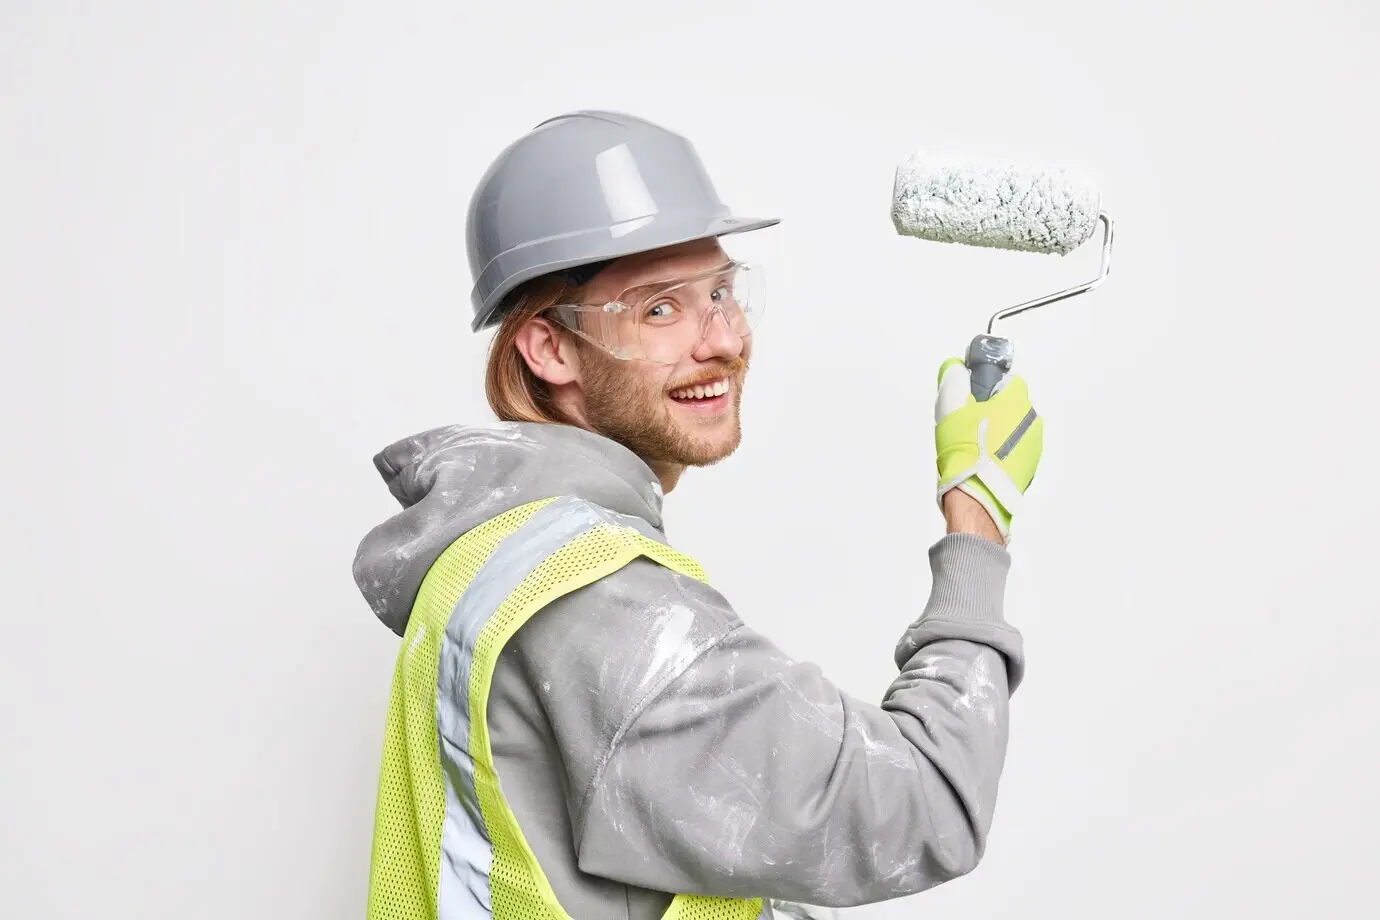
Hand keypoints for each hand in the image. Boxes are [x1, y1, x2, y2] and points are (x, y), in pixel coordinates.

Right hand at [933, 357, 1042, 542]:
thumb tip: (956, 368)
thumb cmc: (965, 450)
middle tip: (965, 425)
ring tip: (972, 448)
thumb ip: (953, 380)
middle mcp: (1032, 422)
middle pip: (1010, 406)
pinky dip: (1001, 454)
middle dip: (990, 411)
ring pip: (1013, 430)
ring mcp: (1034, 448)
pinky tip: (981, 463)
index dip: (986, 386)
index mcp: (1017, 401)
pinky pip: (1014, 452)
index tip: (969, 398)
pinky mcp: (1030, 469)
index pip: (1007, 381)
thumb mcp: (949, 408)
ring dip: (996, 433)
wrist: (977, 498)